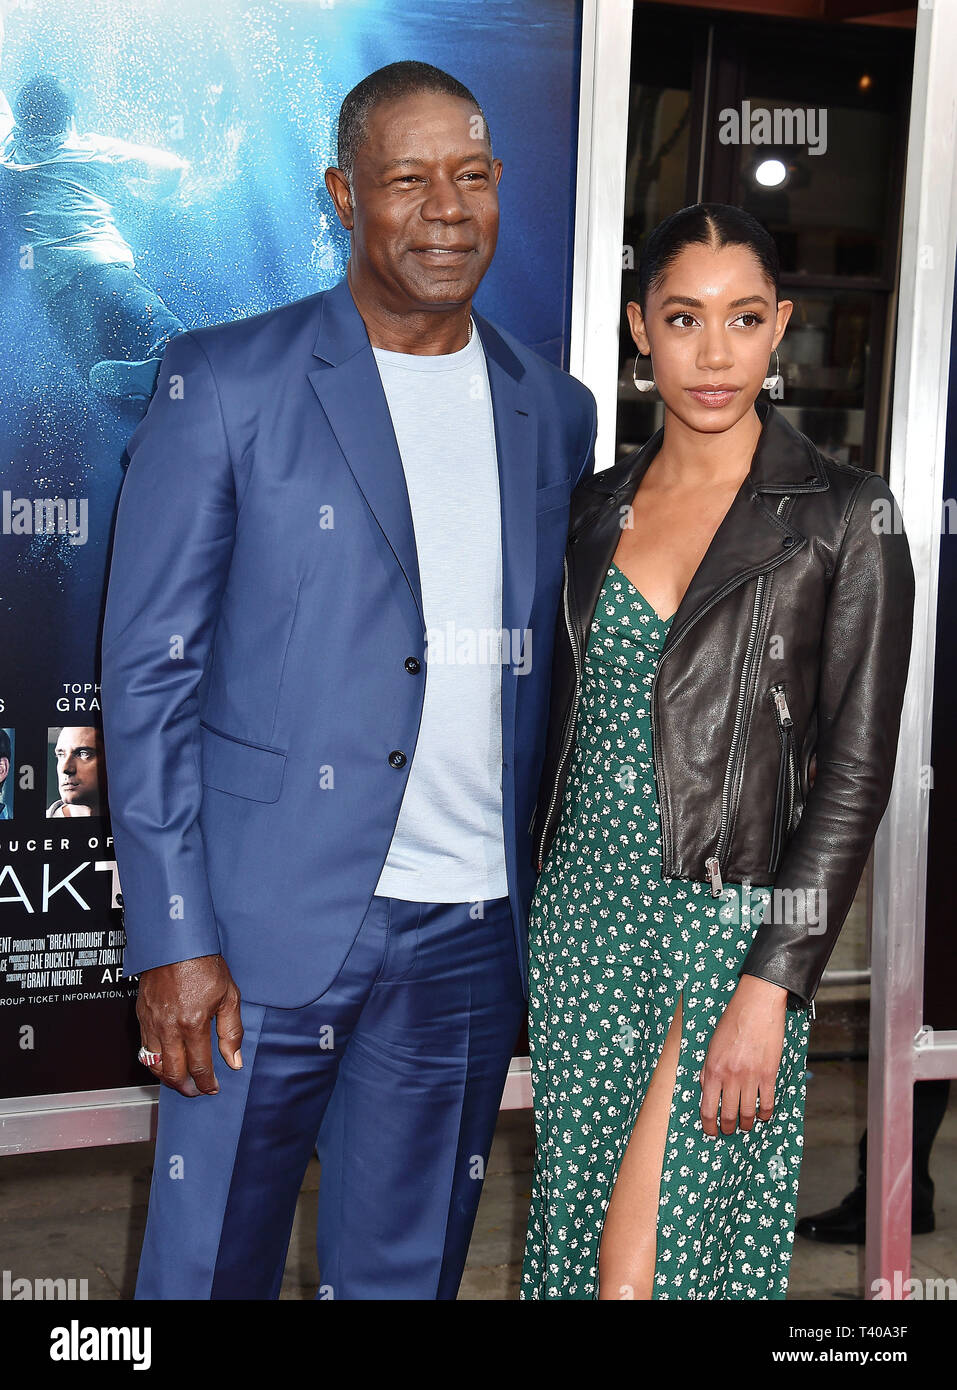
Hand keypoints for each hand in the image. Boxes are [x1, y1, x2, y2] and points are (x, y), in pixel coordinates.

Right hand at [136, 954, 241, 1097]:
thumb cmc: (203, 965)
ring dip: (168, 1078)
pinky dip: (154, 1062)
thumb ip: (231, 1032)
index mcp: (193, 1023)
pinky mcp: (141, 1016)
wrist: (176, 944)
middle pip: (173, 1072)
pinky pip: (144, 1049)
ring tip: (181, 1081)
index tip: (213, 1088)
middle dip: (186, 1087)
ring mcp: (152, 1023)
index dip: (207, 1082)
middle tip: (196, 1091)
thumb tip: (234, 1061)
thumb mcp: (229, 996)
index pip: (199, 1066)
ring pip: (154, 1064)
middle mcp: (169, 1028)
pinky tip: (165, 1062)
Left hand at [699, 974, 787, 1136]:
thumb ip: (709, 1070)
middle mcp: (730, 1076)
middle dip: (727, 1128)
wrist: (757, 1004)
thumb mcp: (712, 1045)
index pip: (707, 1107)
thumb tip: (708, 1091)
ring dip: (746, 1124)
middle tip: (729, 1130)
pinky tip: (763, 1115)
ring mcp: (750, 1077)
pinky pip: (767, 1103)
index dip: (708, 1125)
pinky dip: (765, 1114)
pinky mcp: (769, 1074)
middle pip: (727, 1114)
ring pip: (747, 1113)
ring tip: (745, 1125)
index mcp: (713, 1068)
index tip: (710, 1131)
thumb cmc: (733, 1021)